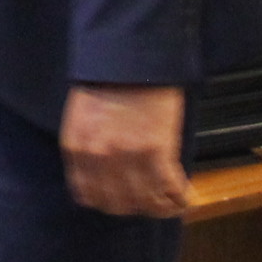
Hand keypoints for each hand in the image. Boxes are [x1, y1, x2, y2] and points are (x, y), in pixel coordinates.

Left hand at [60, 84, 188, 215]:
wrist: (131, 54)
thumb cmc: (109, 79)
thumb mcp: (83, 117)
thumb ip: (89, 148)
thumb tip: (104, 177)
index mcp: (76, 147)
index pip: (87, 195)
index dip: (107, 203)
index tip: (122, 201)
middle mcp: (97, 157)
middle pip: (116, 204)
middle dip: (134, 207)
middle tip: (150, 202)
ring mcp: (126, 156)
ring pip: (144, 201)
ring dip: (160, 206)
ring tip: (171, 201)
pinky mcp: (156, 150)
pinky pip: (168, 187)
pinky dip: (179, 197)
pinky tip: (185, 195)